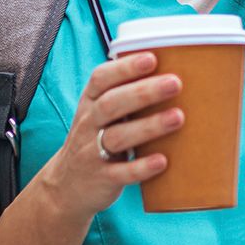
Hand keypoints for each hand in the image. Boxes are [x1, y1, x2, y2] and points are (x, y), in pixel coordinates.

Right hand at [33, 51, 181, 222]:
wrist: (67, 186)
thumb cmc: (97, 139)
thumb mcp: (102, 115)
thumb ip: (127, 97)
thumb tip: (177, 70)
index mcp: (90, 102)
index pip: (100, 79)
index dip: (125, 67)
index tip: (152, 58)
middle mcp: (88, 124)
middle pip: (112, 104)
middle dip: (143, 92)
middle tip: (175, 83)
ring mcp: (92, 152)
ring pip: (117, 137)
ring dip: (148, 126)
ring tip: (178, 117)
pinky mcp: (102, 179)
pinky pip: (121, 173)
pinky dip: (141, 167)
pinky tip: (163, 161)